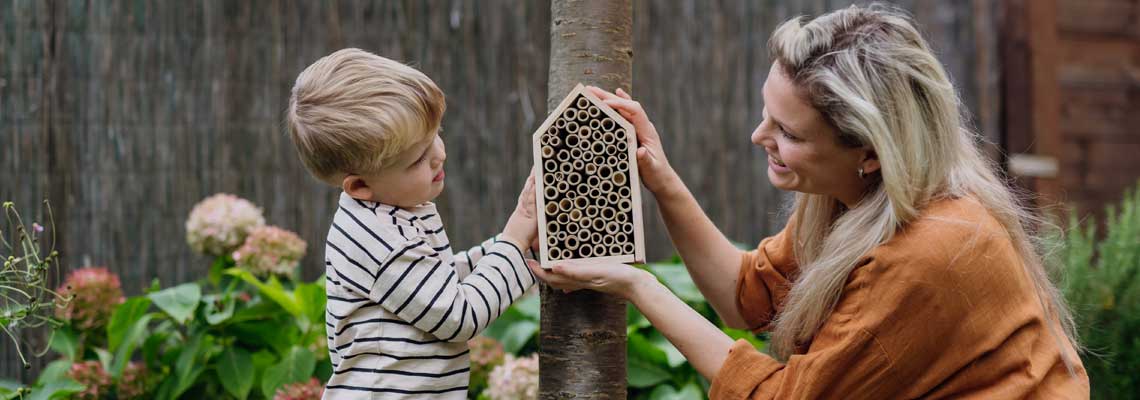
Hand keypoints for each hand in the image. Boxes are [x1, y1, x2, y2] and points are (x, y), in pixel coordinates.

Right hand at [501, 170, 537, 249]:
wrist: (511, 246)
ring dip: (533, 180)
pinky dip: (534, 190)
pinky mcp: (528, 214)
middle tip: (536, 165)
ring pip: (529, 191)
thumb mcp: (529, 235)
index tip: (533, 176)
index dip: (530, 185)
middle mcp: (523, 208)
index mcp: (522, 211)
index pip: (527, 195)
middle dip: (532, 177)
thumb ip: (534, 233)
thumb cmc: (519, 243)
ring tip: (537, 168)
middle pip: (528, 189)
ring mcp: (525, 210)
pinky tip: (536, 182)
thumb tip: (537, 239)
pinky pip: (531, 200)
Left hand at [527, 259, 654, 299]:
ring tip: (547, 261)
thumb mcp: (594, 272)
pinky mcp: (596, 278)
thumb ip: (575, 271)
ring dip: (554, 271)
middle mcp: (579, 282)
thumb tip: (554, 269)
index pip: (551, 277)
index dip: (537, 270)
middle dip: (542, 270)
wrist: (638, 287)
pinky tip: (569, 270)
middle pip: (554, 278)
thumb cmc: (617, 279)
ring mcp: (588, 281)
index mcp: (577, 280)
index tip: (526, 260)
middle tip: (533, 258)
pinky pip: (577, 277)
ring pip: (564, 278)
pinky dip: (569, 273)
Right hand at [587, 86, 681, 197]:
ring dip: (609, 99)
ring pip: (623, 109)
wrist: (663, 179)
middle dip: (608, 97)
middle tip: (590, 90)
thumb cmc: (657, 175)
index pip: (634, 111)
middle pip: (626, 105)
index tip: (604, 103)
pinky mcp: (635, 133)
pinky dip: (619, 105)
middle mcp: (643, 126)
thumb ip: (645, 161)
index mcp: (647, 131)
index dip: (620, 104)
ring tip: (592, 91)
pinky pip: (625, 115)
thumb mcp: (651, 170)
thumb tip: (640, 151)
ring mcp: (639, 128)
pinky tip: (616, 95)